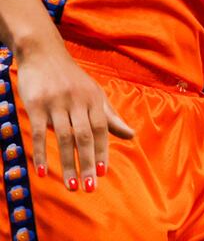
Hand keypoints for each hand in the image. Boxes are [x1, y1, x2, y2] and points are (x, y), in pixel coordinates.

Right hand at [8, 42, 133, 188]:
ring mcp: (57, 104)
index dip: (103, 151)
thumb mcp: (94, 94)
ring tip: (72, 185)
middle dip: (88, 162)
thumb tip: (132, 136)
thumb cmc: (71, 78)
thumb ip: (110, 117)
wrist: (43, 54)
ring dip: (68, 163)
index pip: (102, 130)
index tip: (103, 173)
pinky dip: (41, 153)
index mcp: (94, 100)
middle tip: (90, 187)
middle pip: (86, 137)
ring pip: (64, 137)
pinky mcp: (36, 105)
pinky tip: (42, 171)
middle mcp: (78, 102)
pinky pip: (38, 133)